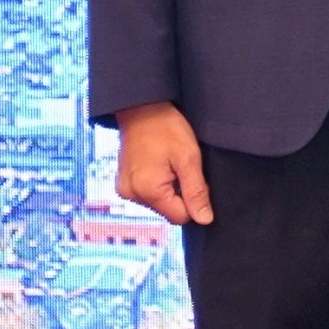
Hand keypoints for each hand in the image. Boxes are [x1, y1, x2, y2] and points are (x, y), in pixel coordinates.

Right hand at [114, 102, 212, 225]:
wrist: (141, 108)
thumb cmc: (166, 128)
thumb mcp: (189, 158)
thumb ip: (196, 192)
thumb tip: (204, 220)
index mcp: (147, 190)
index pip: (180, 217)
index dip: (193, 200)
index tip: (191, 177)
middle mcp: (131, 194)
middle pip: (168, 210)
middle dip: (179, 193)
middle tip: (179, 166)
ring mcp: (125, 189)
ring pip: (159, 202)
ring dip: (168, 188)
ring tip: (167, 163)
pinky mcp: (123, 183)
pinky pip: (147, 193)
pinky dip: (157, 183)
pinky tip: (158, 164)